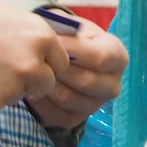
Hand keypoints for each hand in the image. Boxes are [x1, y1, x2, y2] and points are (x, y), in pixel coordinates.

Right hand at [0, 0, 69, 120]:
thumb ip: (23, 32)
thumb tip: (34, 44)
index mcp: (39, 36)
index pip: (60, 61)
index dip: (43, 62)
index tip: (25, 61)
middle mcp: (32, 64)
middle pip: (45, 84)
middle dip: (28, 81)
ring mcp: (12, 89)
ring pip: (16, 97)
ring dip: (1, 91)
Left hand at [26, 14, 127, 128]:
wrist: (62, 58)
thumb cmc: (67, 38)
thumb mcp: (70, 27)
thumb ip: (65, 30)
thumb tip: (50, 37)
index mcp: (117, 58)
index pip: (100, 57)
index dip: (72, 49)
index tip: (49, 40)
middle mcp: (112, 85)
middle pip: (85, 82)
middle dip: (57, 69)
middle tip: (34, 58)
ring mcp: (95, 105)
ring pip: (69, 99)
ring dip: (46, 86)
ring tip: (30, 72)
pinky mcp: (76, 119)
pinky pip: (56, 114)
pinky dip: (40, 102)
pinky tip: (29, 88)